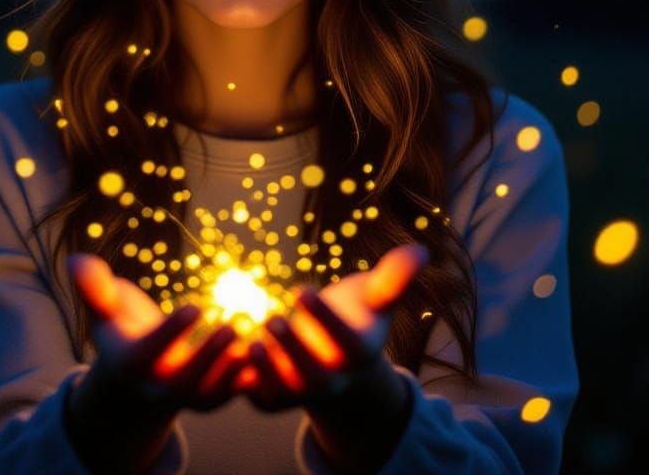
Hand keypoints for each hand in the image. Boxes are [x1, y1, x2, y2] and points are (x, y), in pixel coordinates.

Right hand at [64, 252, 249, 470]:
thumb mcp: (103, 308)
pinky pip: (232, 394)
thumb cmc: (119, 329)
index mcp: (130, 363)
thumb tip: (75, 259)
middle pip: (183, 381)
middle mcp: (157, 386)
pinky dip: (251, 379)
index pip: (150, 352)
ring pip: (210, 395)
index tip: (195, 305)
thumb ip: (93, 287)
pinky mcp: (210, 397)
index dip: (172, 332)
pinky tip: (270, 350)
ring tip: (254, 339)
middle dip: (208, 356)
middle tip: (232, 325)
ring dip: (233, 372)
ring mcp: (184, 396)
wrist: (133, 377)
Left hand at [241, 243, 428, 412]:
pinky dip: (242, 382)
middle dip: (294, 350)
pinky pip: (257, 396)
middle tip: (272, 318)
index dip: (324, 319)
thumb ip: (394, 278)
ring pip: (284, 392)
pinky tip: (227, 352)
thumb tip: (421, 251)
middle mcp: (333, 380)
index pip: (346, 343)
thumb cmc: (358, 319)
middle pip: (316, 377)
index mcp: (358, 353)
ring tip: (249, 341)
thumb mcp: (376, 298)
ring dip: (267, 371)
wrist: (339, 364)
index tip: (302, 288)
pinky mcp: (273, 397)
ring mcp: (302, 393)